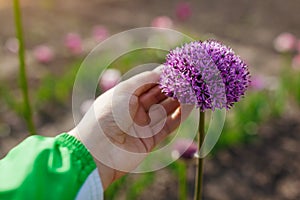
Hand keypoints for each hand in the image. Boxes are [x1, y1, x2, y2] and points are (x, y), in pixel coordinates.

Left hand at [68, 69, 185, 188]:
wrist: (97, 151)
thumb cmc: (106, 115)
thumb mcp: (123, 91)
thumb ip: (145, 80)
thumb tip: (162, 70)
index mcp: (126, 96)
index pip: (149, 83)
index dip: (163, 76)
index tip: (179, 68)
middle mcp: (136, 110)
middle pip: (159, 95)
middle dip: (174, 86)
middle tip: (190, 78)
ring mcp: (144, 124)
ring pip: (167, 109)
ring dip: (180, 99)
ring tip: (194, 88)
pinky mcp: (152, 139)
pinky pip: (169, 124)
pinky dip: (180, 114)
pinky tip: (190, 104)